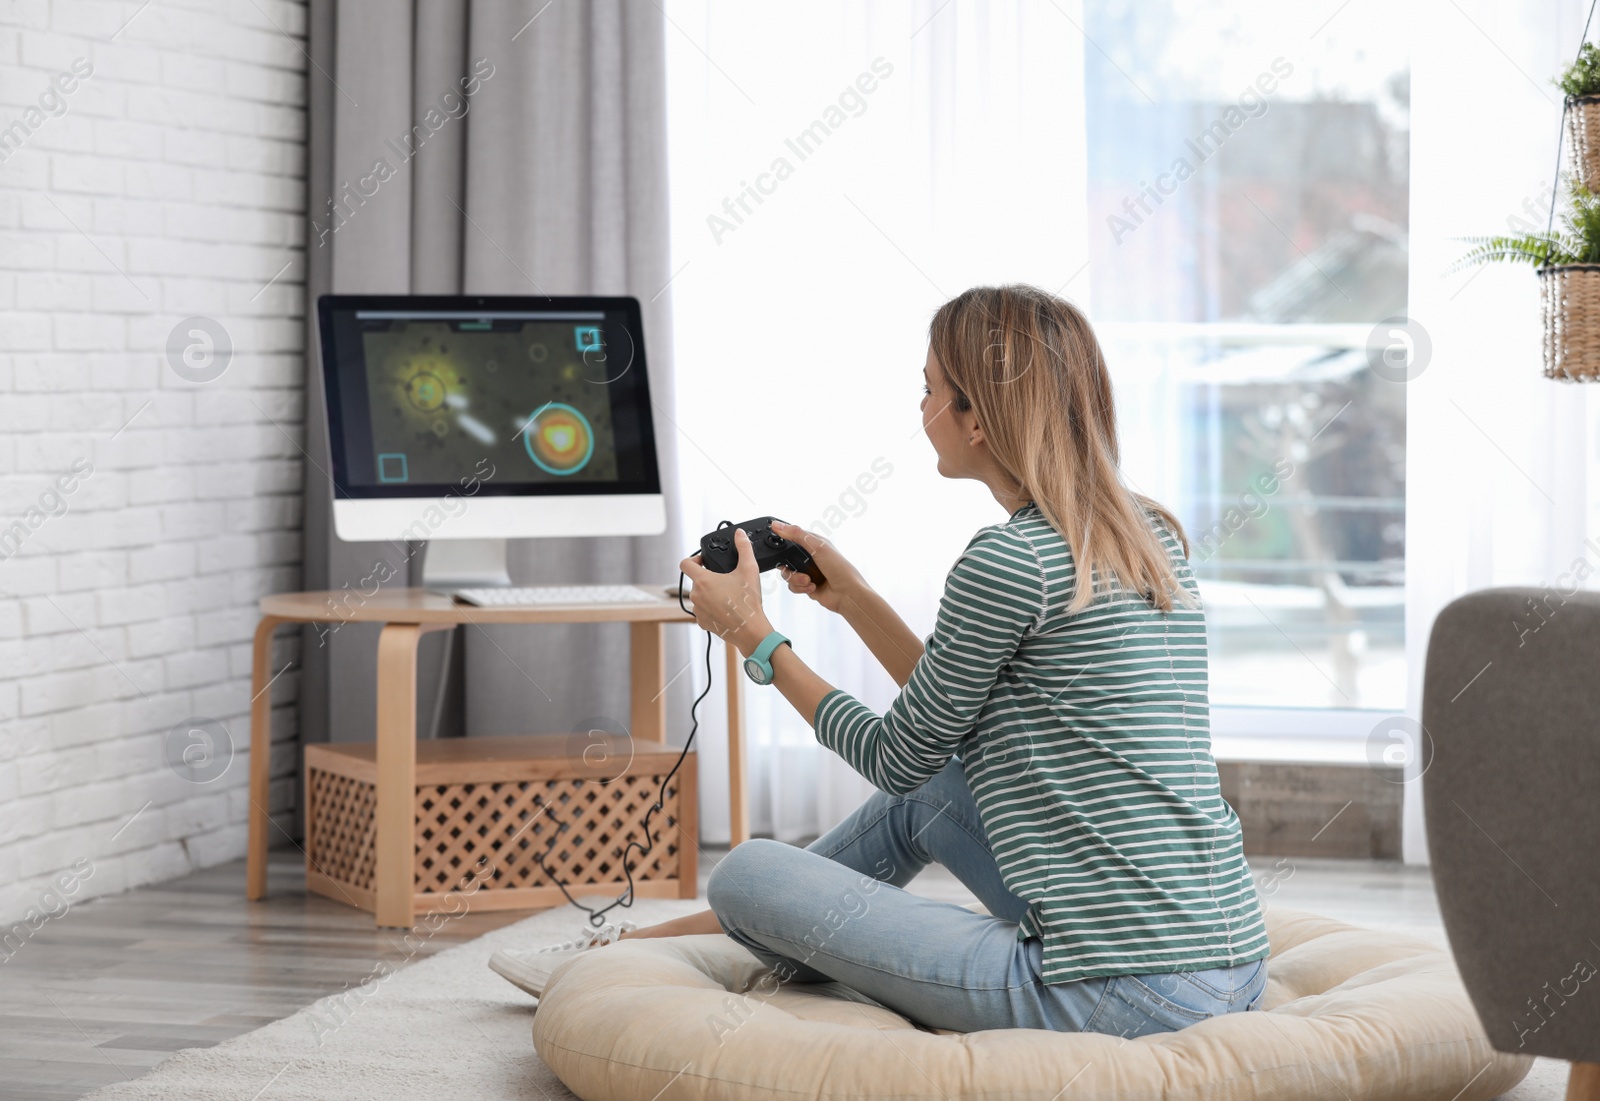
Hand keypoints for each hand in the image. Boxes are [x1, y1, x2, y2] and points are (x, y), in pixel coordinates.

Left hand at [679, 528, 772, 654]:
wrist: (750, 630)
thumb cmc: (748, 602)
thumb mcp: (749, 570)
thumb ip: (744, 548)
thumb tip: (739, 534)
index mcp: (702, 581)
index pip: (685, 564)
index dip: (694, 559)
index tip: (704, 562)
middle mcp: (696, 596)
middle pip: (696, 581)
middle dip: (709, 579)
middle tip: (725, 580)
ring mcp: (697, 610)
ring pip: (700, 596)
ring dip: (710, 594)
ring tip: (727, 596)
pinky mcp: (702, 623)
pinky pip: (703, 611)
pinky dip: (712, 608)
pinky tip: (726, 608)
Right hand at [772, 521, 864, 614]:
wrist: (847, 593)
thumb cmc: (839, 568)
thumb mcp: (817, 547)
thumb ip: (796, 535)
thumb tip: (777, 525)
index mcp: (813, 543)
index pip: (791, 538)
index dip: (783, 541)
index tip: (777, 546)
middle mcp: (809, 557)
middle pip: (785, 559)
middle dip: (789, 566)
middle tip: (797, 568)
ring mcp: (808, 572)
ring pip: (787, 574)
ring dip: (797, 579)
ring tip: (808, 581)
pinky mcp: (806, 585)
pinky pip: (793, 586)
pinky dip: (801, 588)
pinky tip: (813, 587)